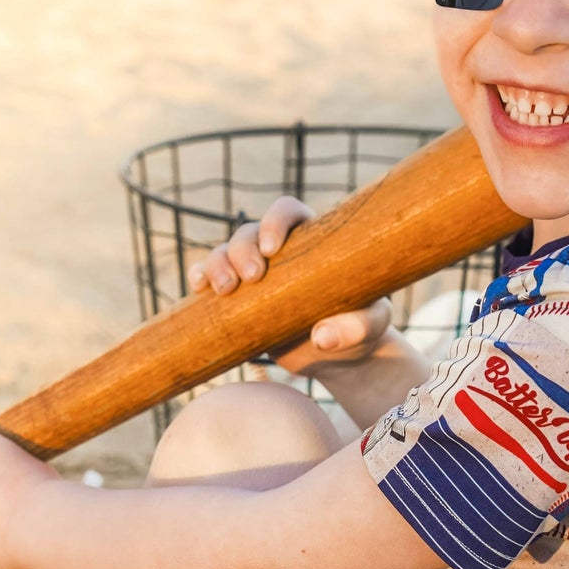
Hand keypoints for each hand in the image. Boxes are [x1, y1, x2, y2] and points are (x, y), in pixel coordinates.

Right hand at [188, 195, 392, 375]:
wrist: (340, 357)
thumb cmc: (363, 328)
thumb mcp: (370, 326)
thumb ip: (356, 327)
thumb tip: (321, 336)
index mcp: (313, 238)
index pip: (287, 211)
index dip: (275, 221)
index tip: (273, 248)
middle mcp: (280, 250)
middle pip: (248, 233)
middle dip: (242, 250)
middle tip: (252, 277)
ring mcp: (256, 273)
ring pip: (224, 253)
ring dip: (217, 265)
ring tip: (225, 290)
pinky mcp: (239, 299)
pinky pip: (210, 279)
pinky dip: (200, 279)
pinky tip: (198, 290)